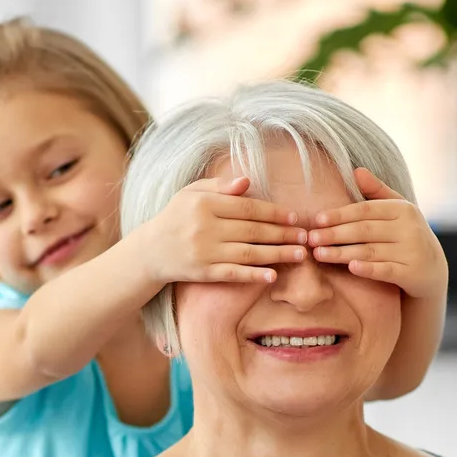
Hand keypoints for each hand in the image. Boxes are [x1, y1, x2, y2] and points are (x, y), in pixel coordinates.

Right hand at [132, 176, 307, 288]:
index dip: (275, 213)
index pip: (248, 208)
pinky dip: (254, 275)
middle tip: (306, 237)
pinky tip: (274, 276)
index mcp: (204, 204)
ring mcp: (204, 252)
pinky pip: (234, 274)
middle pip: (253, 230)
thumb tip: (248, 181)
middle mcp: (205, 227)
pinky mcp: (203, 273)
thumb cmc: (176, 217)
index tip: (295, 217)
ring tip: (300, 254)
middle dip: (283, 234)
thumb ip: (220, 186)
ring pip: (248, 253)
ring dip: (278, 254)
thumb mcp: (191, 193)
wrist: (150, 251)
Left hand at [305, 168, 448, 304]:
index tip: (317, 219)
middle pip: (365, 230)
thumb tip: (356, 170)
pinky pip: (386, 270)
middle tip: (310, 238)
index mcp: (403, 210)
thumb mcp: (397, 210)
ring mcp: (411, 251)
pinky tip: (351, 268)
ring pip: (370, 251)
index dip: (340, 214)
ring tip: (318, 254)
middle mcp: (409, 228)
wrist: (433, 268)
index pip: (366, 210)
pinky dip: (369, 269)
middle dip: (335, 234)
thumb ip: (376, 191)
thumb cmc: (406, 234)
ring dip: (342, 253)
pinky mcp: (411, 273)